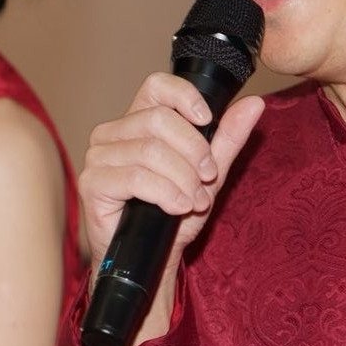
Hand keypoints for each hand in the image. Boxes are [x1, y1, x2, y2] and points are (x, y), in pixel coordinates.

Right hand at [79, 72, 263, 339]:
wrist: (153, 260)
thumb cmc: (174, 215)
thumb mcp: (209, 174)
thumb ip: (228, 138)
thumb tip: (254, 104)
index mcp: (138, 120)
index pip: (156, 85)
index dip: (185, 97)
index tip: (207, 119)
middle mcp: (113, 133)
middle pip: (159, 119)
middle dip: (194, 151)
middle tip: (208, 178)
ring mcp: (98, 157)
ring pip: (150, 150)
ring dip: (183, 179)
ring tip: (194, 201)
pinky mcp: (92, 183)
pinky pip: (135, 177)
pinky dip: (166, 193)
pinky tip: (177, 208)